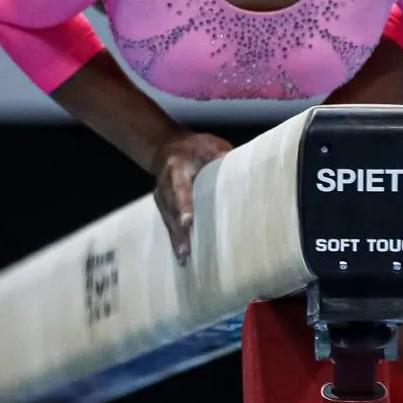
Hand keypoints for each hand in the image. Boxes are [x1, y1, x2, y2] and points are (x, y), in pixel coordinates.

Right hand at [151, 132, 232, 263]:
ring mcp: (161, 196)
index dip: (183, 204)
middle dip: (179, 230)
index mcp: (176, 167)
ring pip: (168, 219)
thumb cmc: (194, 148)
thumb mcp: (209, 145)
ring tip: (184, 258)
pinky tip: (181, 255)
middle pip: (171, 209)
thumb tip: (241, 170)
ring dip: (176, 239)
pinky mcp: (163, 206)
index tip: (188, 222)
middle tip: (186, 251)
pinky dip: (175, 239)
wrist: (168, 149)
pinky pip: (168, 223)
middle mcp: (164, 183)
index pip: (179, 187)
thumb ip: (221, 156)